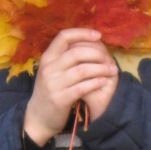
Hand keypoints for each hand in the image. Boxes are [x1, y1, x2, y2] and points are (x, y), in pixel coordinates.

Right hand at [23, 29, 118, 144]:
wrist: (38, 117)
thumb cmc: (50, 90)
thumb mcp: (52, 70)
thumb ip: (64, 56)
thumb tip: (88, 41)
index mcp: (47, 57)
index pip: (64, 36)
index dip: (82, 33)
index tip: (98, 35)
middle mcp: (48, 69)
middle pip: (76, 53)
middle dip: (97, 53)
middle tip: (108, 58)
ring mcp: (53, 84)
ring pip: (82, 70)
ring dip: (100, 69)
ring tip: (112, 70)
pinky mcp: (60, 99)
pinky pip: (82, 87)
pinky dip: (95, 83)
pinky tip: (104, 81)